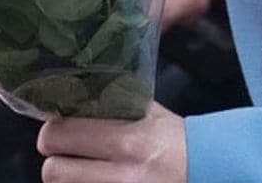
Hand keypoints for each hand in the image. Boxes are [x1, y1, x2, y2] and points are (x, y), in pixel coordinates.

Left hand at [38, 101, 186, 181]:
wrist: (209, 170)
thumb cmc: (172, 138)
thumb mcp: (144, 110)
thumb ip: (107, 98)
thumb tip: (65, 88)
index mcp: (126, 139)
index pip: (59, 135)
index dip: (52, 133)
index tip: (56, 131)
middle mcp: (125, 175)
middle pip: (54, 172)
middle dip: (55, 159)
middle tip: (63, 153)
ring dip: (67, 179)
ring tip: (79, 169)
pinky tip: (93, 178)